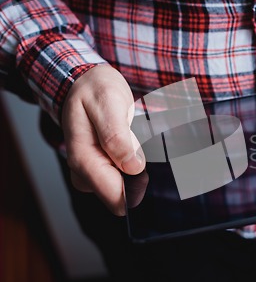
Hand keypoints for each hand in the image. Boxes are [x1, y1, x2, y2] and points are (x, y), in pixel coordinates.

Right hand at [62, 65, 144, 215]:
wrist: (86, 83)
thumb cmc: (95, 91)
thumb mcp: (107, 103)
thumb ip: (116, 136)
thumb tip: (132, 167)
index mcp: (82, 159)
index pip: (115, 198)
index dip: (136, 188)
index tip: (147, 165)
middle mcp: (85, 172)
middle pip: (123, 197)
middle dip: (139, 176)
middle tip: (141, 144)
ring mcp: (94, 173)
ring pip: (127, 187)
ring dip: (139, 168)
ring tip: (137, 140)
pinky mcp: (104, 169)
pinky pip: (127, 178)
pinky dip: (136, 163)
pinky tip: (136, 144)